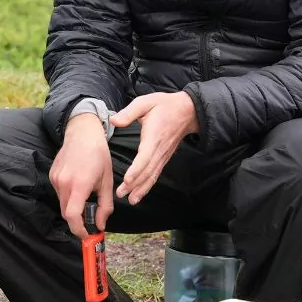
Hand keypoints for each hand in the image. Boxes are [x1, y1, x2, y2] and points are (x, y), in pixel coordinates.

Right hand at [49, 113, 112, 236]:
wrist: (82, 133)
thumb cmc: (98, 155)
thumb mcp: (107, 181)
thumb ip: (105, 206)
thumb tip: (101, 225)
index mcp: (80, 183)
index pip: (73, 215)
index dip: (79, 230)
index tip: (86, 235)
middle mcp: (64, 182)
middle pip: (67, 213)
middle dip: (78, 221)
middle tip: (90, 222)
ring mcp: (55, 178)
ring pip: (63, 204)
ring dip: (73, 207)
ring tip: (86, 196)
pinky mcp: (52, 175)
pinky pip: (60, 193)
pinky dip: (69, 196)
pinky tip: (78, 185)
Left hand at [110, 91, 196, 205]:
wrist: (187, 111)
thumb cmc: (164, 105)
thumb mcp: (145, 102)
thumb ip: (129, 112)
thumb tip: (114, 121)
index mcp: (153, 136)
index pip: (145, 156)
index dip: (136, 168)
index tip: (127, 179)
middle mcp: (159, 149)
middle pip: (147, 170)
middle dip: (134, 184)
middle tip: (121, 194)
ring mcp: (163, 155)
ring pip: (152, 175)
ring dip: (141, 189)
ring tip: (130, 199)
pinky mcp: (164, 158)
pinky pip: (156, 174)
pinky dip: (148, 186)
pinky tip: (139, 194)